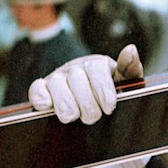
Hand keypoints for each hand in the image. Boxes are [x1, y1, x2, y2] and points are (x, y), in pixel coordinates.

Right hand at [28, 44, 143, 123]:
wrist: (91, 104)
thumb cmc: (111, 94)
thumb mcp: (125, 84)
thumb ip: (129, 69)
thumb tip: (131, 50)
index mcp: (97, 65)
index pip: (97, 69)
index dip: (103, 90)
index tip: (109, 107)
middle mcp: (76, 68)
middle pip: (77, 79)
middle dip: (87, 103)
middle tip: (93, 117)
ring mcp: (57, 78)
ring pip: (56, 85)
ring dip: (67, 105)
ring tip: (75, 116)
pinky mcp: (42, 89)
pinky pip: (36, 90)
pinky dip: (42, 99)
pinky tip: (50, 108)